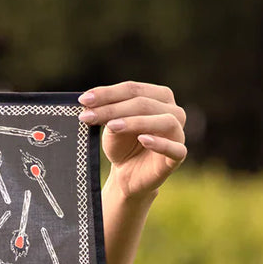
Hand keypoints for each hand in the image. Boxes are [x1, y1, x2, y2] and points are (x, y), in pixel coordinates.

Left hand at [79, 81, 186, 200]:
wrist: (127, 174)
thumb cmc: (122, 145)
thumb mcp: (110, 126)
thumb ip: (106, 113)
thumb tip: (89, 101)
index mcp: (159, 97)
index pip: (133, 89)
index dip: (108, 93)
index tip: (83, 100)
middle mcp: (174, 111)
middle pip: (145, 103)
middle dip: (113, 108)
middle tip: (88, 116)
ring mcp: (178, 133)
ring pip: (164, 121)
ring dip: (136, 122)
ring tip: (112, 126)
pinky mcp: (178, 155)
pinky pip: (175, 148)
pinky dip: (160, 143)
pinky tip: (143, 139)